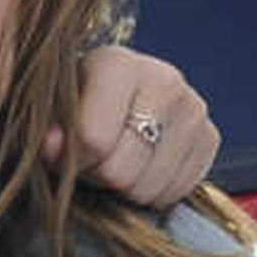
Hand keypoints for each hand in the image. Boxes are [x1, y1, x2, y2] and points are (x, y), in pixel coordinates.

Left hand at [52, 47, 219, 207]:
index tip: (61, 152)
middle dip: (96, 175)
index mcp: (118, 63)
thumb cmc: (73, 106)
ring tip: (115, 159)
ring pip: (147, 188)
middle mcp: (165, 79)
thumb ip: (46, 129)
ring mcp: (194, 108)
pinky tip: (140, 166)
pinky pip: (174, 193)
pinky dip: (151, 192)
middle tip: (90, 159)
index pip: (93, 139)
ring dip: (123, 187)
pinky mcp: (211, 137)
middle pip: (120, 170)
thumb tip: (52, 147)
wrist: (113, 101)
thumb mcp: (50, 112)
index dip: (71, 160)